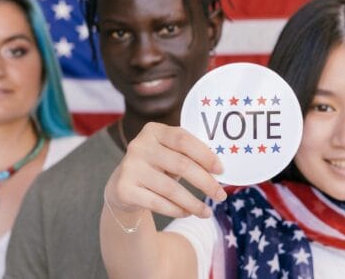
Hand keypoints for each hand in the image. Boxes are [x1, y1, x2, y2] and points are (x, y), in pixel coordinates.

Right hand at [106, 122, 226, 218]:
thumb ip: (189, 154)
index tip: (221, 170)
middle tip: (221, 196)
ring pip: (171, 188)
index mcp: (153, 131)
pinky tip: (187, 213)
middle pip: (181, 165)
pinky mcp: (124, 188)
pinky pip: (158, 203)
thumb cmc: (157, 166)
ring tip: (207, 212)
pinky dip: (176, 210)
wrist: (123, 186)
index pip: (183, 139)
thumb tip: (220, 169)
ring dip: (193, 203)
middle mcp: (139, 146)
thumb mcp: (169, 154)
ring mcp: (130, 167)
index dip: (205, 155)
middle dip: (205, 182)